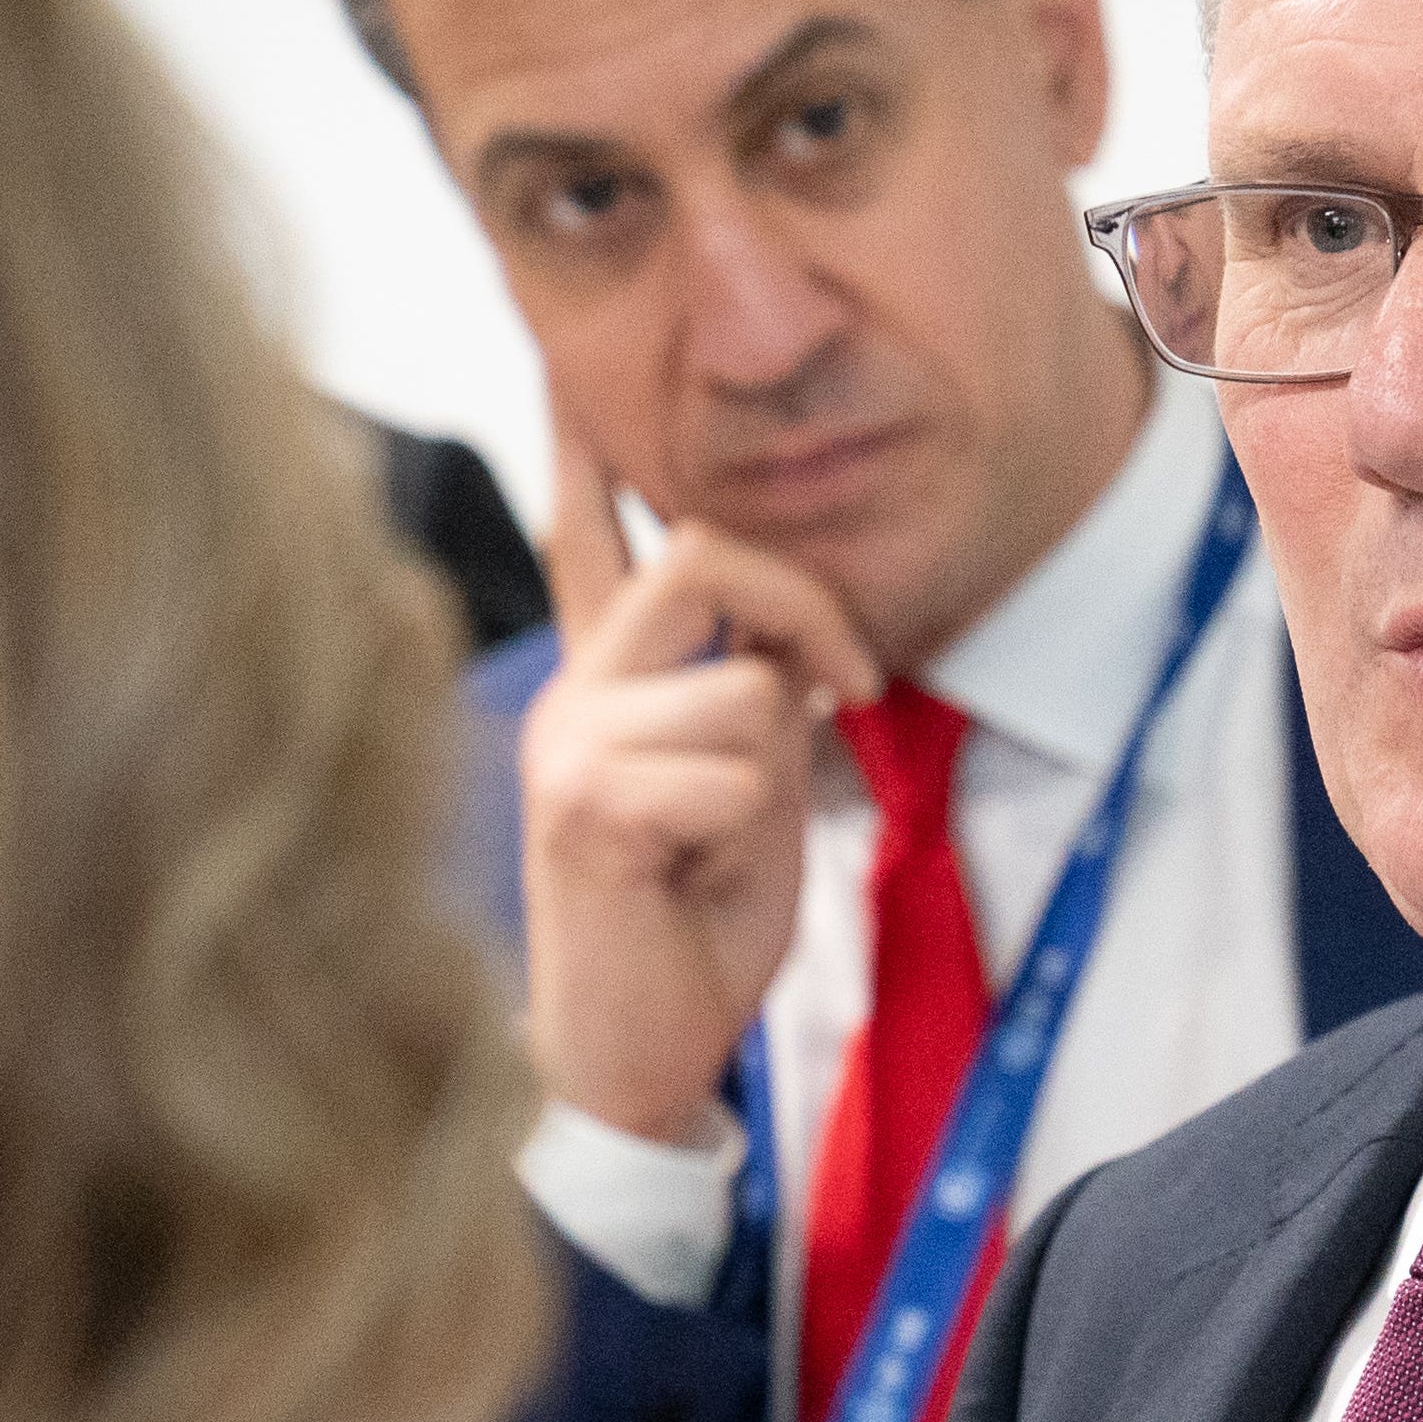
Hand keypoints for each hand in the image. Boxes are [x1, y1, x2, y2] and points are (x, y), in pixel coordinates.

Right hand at [515, 423, 887, 1138]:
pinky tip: (690, 879)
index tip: (564, 369)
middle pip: (701, 556)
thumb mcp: (747, 787)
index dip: (579, 452)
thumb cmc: (688, 921)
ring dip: (774, 773)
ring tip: (718, 843)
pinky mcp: (585, 810)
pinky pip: (729, 775)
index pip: (592, 540)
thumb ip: (758, 700)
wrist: (634, 1052)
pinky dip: (748, 834)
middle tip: (858, 688)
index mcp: (609, 683)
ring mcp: (571, 746)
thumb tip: (798, 644)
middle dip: (811, 611)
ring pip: (743, 690)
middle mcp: (576, 694)